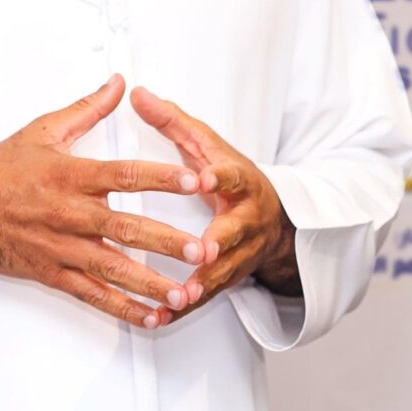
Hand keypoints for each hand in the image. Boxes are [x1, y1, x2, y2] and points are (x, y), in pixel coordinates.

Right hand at [0, 74, 213, 328]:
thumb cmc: (0, 170)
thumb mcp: (42, 130)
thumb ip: (87, 109)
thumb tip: (117, 84)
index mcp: (70, 175)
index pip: (124, 176)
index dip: (161, 178)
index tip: (193, 181)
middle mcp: (68, 214)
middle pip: (125, 228)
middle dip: (166, 242)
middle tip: (201, 251)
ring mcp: (61, 247)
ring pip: (112, 268)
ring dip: (150, 283)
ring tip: (184, 294)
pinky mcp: (53, 272)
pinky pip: (92, 294)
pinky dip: (122, 308)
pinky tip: (151, 317)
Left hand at [128, 86, 295, 318]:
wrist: (274, 221)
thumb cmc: (229, 178)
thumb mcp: (208, 146)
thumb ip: (174, 123)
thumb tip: (137, 93)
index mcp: (240, 183)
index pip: (231, 176)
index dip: (219, 177)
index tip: (204, 178)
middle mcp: (244, 221)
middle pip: (233, 233)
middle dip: (219, 243)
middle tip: (203, 251)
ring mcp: (239, 254)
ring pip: (221, 272)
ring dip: (201, 285)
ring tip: (180, 296)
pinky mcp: (227, 279)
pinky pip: (205, 297)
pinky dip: (185, 309)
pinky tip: (162, 317)